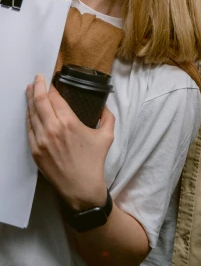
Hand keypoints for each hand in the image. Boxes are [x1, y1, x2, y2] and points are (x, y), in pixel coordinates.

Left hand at [26, 74, 113, 210]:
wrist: (81, 187)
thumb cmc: (94, 162)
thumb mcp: (107, 136)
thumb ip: (107, 117)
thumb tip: (103, 106)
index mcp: (69, 122)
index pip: (55, 98)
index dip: (52, 86)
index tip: (51, 80)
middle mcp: (52, 129)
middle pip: (39, 101)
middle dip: (37, 86)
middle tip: (37, 78)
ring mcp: (41, 140)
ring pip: (31, 114)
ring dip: (30, 99)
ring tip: (30, 89)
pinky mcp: (35, 151)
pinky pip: (29, 129)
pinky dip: (29, 117)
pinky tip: (30, 111)